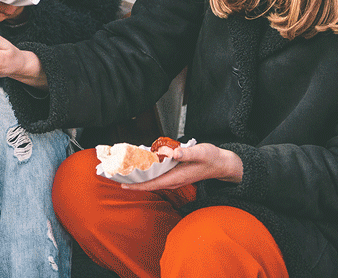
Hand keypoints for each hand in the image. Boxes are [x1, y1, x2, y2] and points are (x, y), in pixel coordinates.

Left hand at [119, 143, 243, 191]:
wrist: (221, 164)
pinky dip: (147, 173)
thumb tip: (174, 153)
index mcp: (177, 177)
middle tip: (116, 176)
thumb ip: (188, 153)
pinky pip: (157, 176)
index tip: (122, 184)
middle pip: (149, 184)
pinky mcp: (175, 174)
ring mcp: (174, 178)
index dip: (137, 185)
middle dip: (133, 182)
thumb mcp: (201, 152)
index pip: (152, 184)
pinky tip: (140, 166)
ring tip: (123, 172)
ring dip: (139, 178)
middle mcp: (173, 180)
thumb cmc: (211, 158)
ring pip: (152, 181)